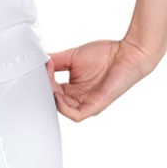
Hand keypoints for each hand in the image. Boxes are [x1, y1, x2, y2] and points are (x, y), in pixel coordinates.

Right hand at [45, 37, 164, 120]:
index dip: (44, 82)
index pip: (52, 92)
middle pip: (55, 101)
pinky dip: (64, 108)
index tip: (41, 67)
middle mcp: (80, 99)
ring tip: (49, 83)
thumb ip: (55, 61)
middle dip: (46, 89)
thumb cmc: (105, 54)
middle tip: (43, 73)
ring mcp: (88, 103)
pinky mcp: (97, 105)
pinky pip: (77, 115)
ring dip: (52, 98)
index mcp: (74, 90)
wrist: (128, 52)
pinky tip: (58, 95)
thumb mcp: (72, 57)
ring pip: (64, 110)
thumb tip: (39, 61)